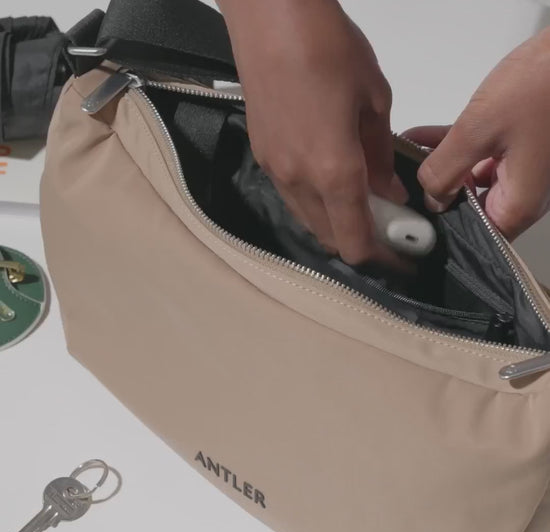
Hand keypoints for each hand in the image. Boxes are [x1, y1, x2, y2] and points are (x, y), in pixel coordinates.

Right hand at [217, 0, 406, 263]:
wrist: (269, 17)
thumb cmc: (328, 48)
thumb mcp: (374, 100)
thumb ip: (380, 156)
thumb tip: (388, 190)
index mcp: (333, 171)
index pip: (356, 241)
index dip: (381, 258)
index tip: (401, 255)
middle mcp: (298, 182)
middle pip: (330, 238)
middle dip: (360, 241)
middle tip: (386, 227)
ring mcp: (274, 172)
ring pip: (309, 220)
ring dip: (336, 222)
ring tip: (360, 200)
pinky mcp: (262, 157)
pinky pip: (293, 197)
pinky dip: (316, 202)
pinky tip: (329, 178)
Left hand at [406, 29, 549, 240]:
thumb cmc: (538, 87)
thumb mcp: (478, 133)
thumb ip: (445, 172)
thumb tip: (430, 199)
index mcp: (517, 204)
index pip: (475, 235)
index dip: (442, 227)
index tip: (412, 217)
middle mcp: (521, 193)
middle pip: (469, 207)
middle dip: (434, 193)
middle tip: (397, 186)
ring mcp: (521, 169)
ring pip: (469, 179)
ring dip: (438, 167)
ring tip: (402, 158)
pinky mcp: (517, 146)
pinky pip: (478, 155)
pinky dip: (452, 148)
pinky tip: (418, 137)